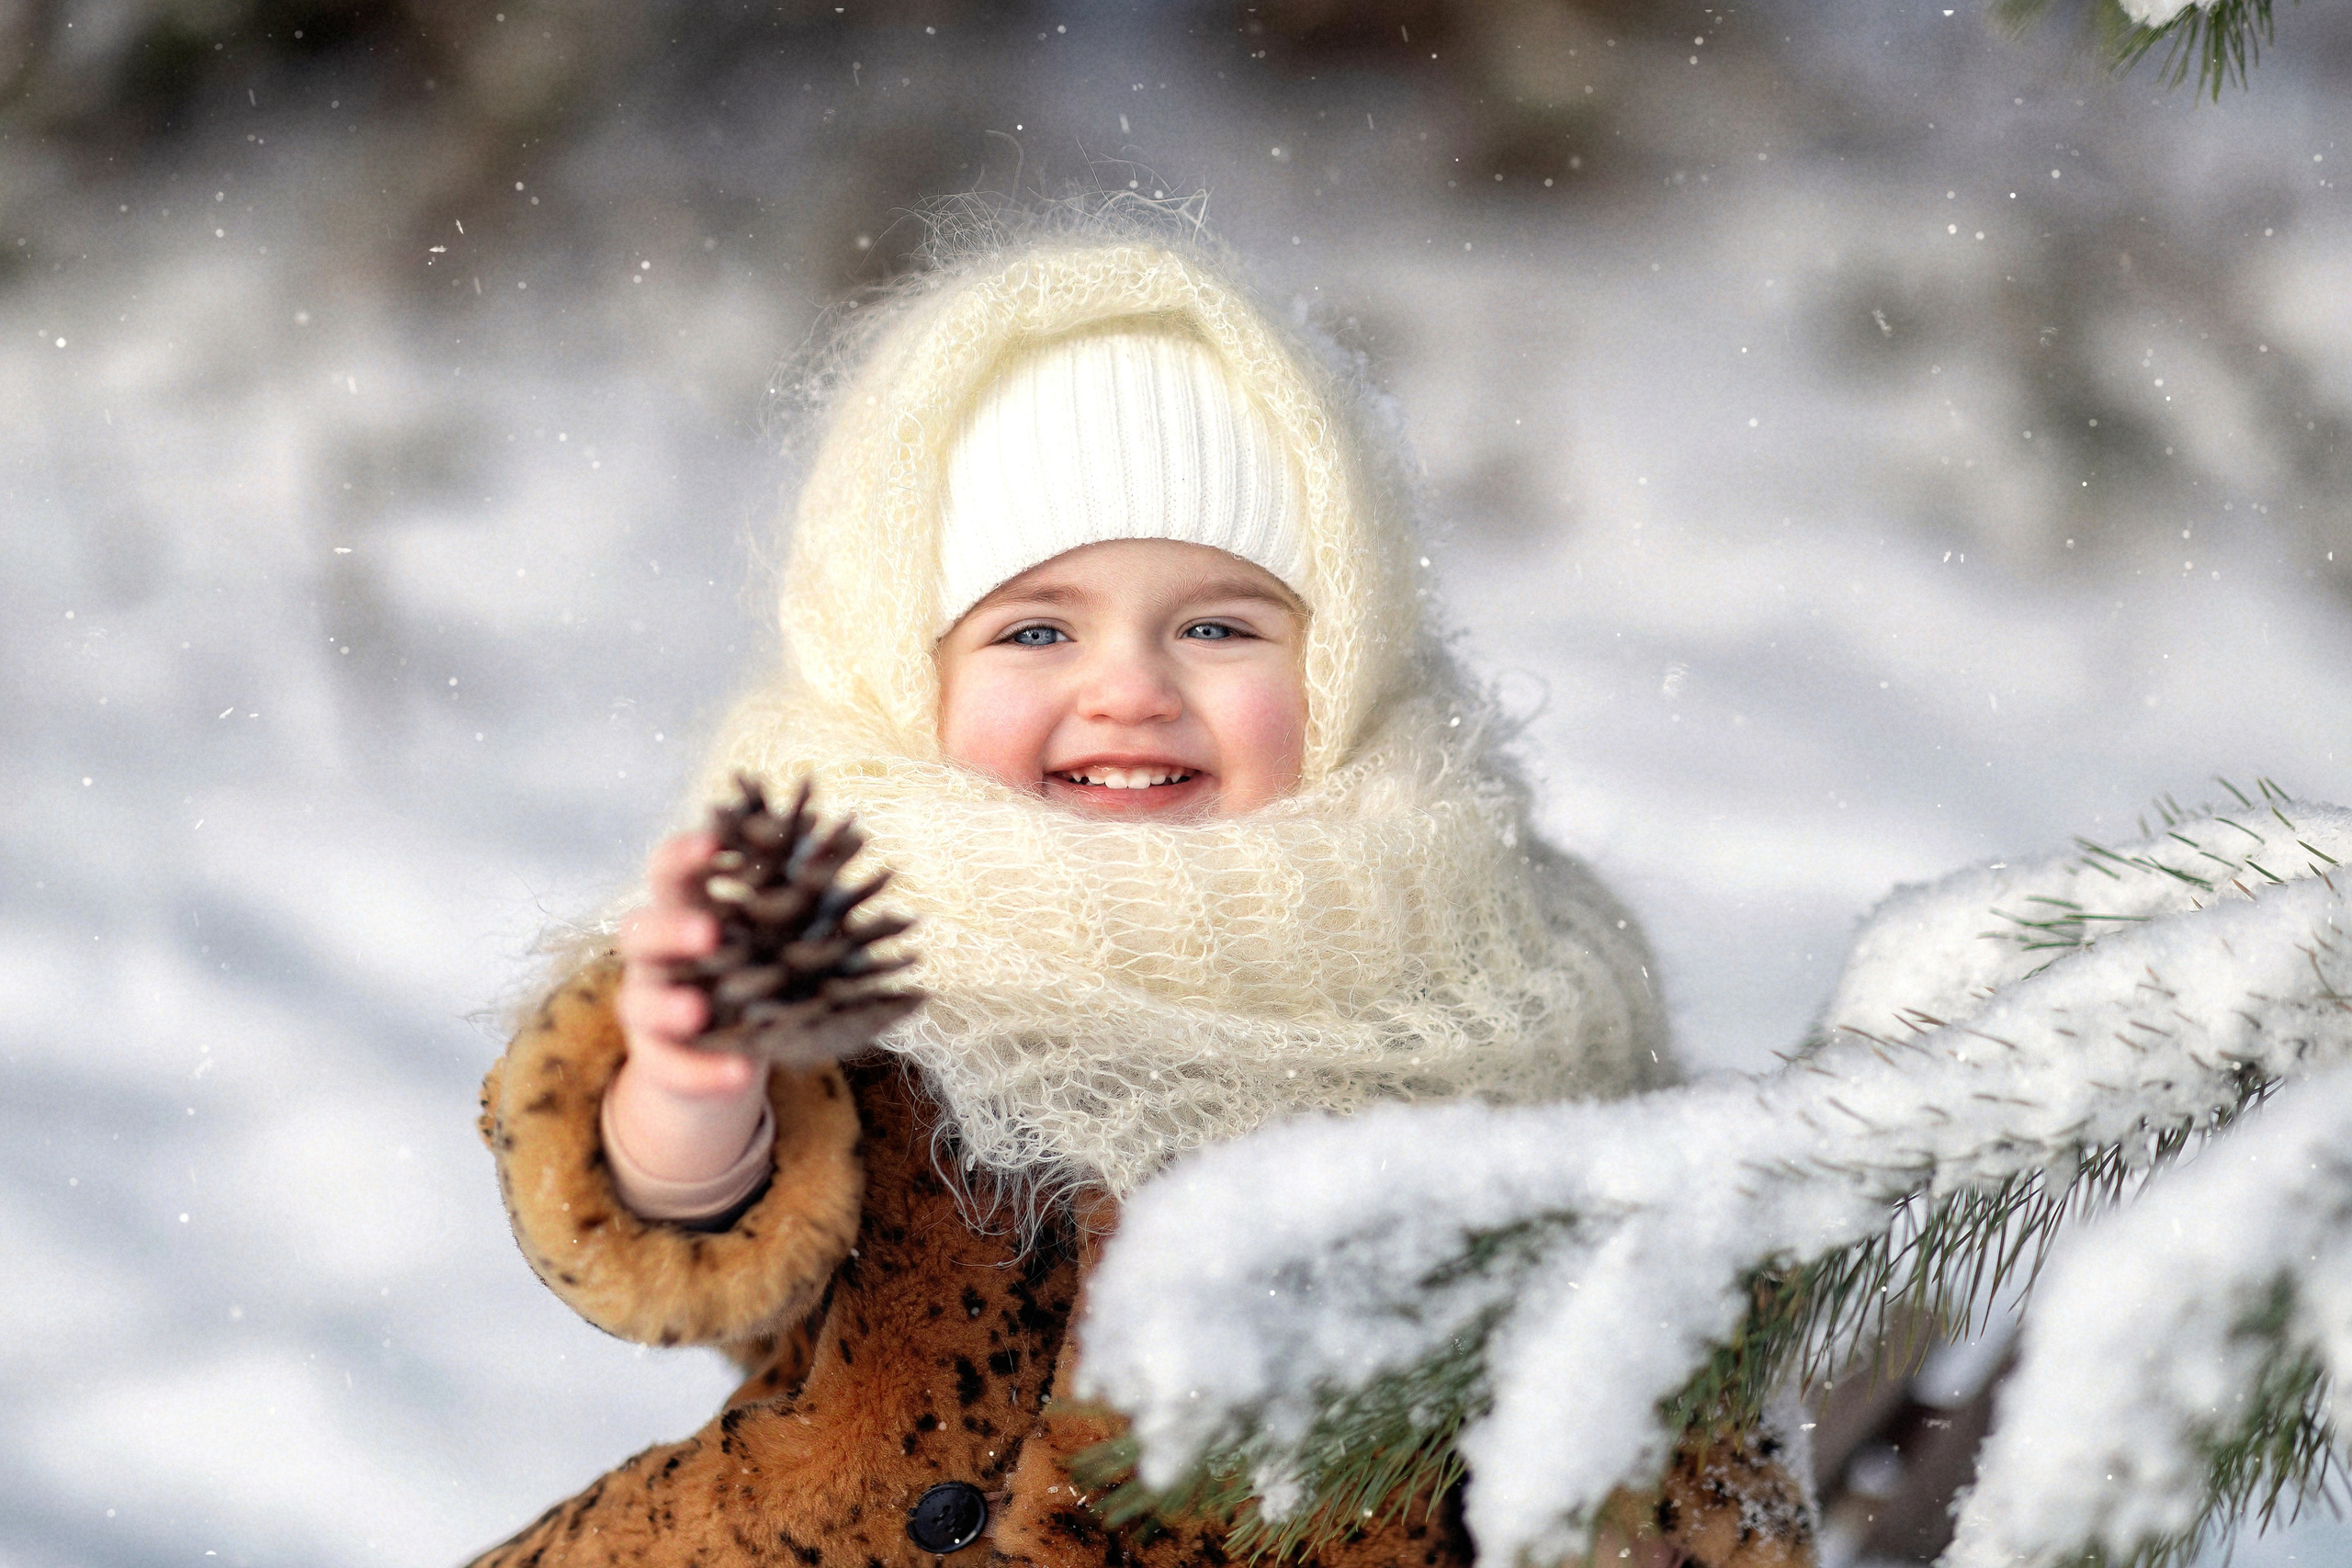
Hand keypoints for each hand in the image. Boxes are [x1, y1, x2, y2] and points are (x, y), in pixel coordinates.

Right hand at [608, 832, 769, 1181]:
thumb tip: (857, 834)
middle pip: (638, 929)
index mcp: (685, 912)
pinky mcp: (658, 1060)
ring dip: (669, 1004)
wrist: (724, 1058)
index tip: (715, 841)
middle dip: (671, 927)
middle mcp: (657, 957)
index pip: (671, 872)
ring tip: (697, 1011)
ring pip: (639, 1001)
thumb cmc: (756, 976)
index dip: (685, 853)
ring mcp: (649, 1009)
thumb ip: (802, 895)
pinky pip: (671, 1066)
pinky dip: (703, 1071)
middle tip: (710, 932)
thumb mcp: (777, 937)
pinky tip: (738, 1074)